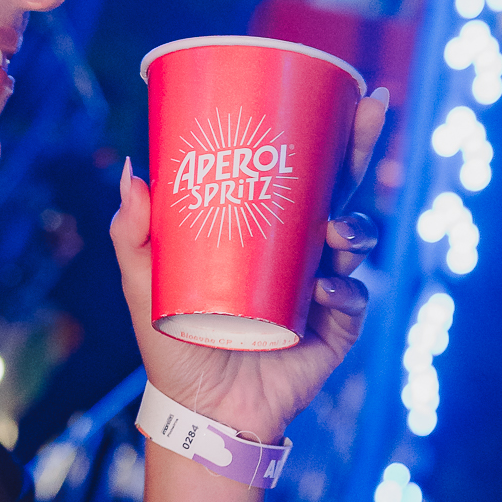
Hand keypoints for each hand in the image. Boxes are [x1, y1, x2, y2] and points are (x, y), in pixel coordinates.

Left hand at [110, 89, 388, 441]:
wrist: (199, 410)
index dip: (334, 131)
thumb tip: (131, 169)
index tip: (355, 91)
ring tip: (333, 234)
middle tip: (370, 115)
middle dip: (362, 149)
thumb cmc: (173, 342)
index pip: (305, 169)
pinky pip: (354, 301)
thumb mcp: (144, 282)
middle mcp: (302, 249)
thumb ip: (132, 232)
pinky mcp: (335, 329)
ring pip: (357, 241)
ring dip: (354, 228)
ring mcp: (324, 286)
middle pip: (343, 189)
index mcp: (268, 228)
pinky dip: (345, 294)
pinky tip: (325, 294)